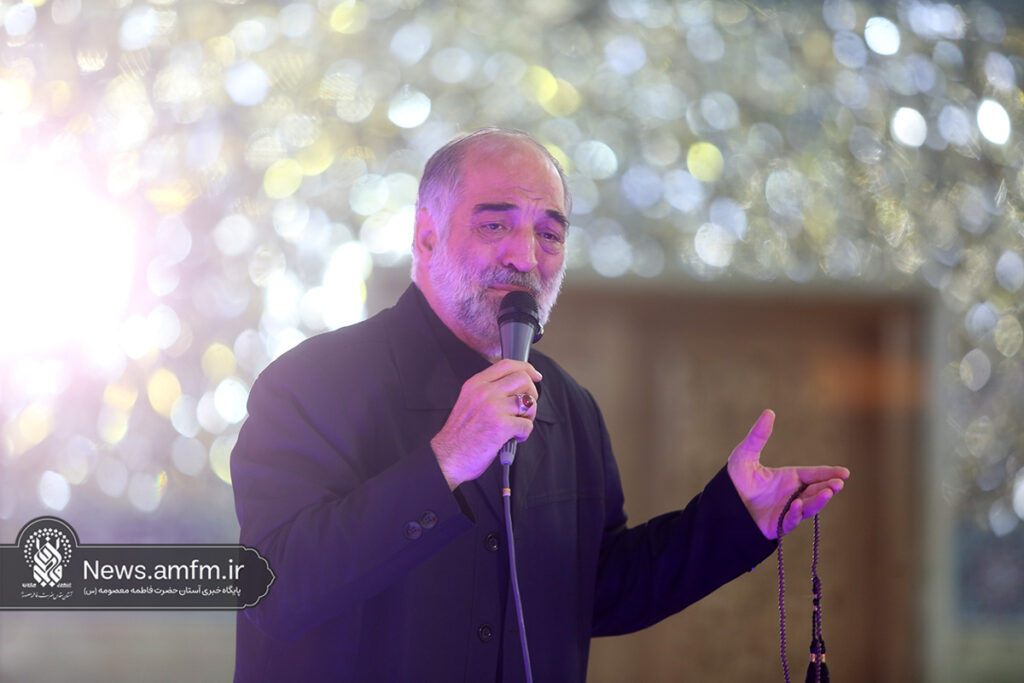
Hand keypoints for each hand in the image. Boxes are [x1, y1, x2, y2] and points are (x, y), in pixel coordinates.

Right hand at [431, 360, 541, 489]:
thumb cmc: (459, 435)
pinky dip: (524, 434)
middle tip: (525, 408)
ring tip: (517, 426)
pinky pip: (527, 425)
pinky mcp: (501, 427)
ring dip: (528, 416)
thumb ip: (487, 391)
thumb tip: (515, 388)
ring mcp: (493, 408)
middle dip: (531, 393)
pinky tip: (513, 438)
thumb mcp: (467, 401)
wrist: (447, 457)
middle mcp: (484, 392)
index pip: (506, 365)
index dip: (526, 368)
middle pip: (522, 379)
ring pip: (528, 403)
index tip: (535, 376)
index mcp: (475, 384)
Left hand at [726, 409, 849, 538]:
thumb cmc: (735, 479)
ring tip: (827, 492)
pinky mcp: (777, 525)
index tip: (845, 473)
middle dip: (829, 487)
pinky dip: (795, 514)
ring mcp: (786, 510)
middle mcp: (792, 494)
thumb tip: (769, 412)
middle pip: (816, 490)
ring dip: (818, 500)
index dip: (829, 473)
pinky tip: (796, 505)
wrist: (721, 504)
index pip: (813, 474)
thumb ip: (758, 435)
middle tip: (838, 483)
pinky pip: (790, 520)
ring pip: (808, 506)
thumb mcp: (745, 454)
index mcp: (789, 478)